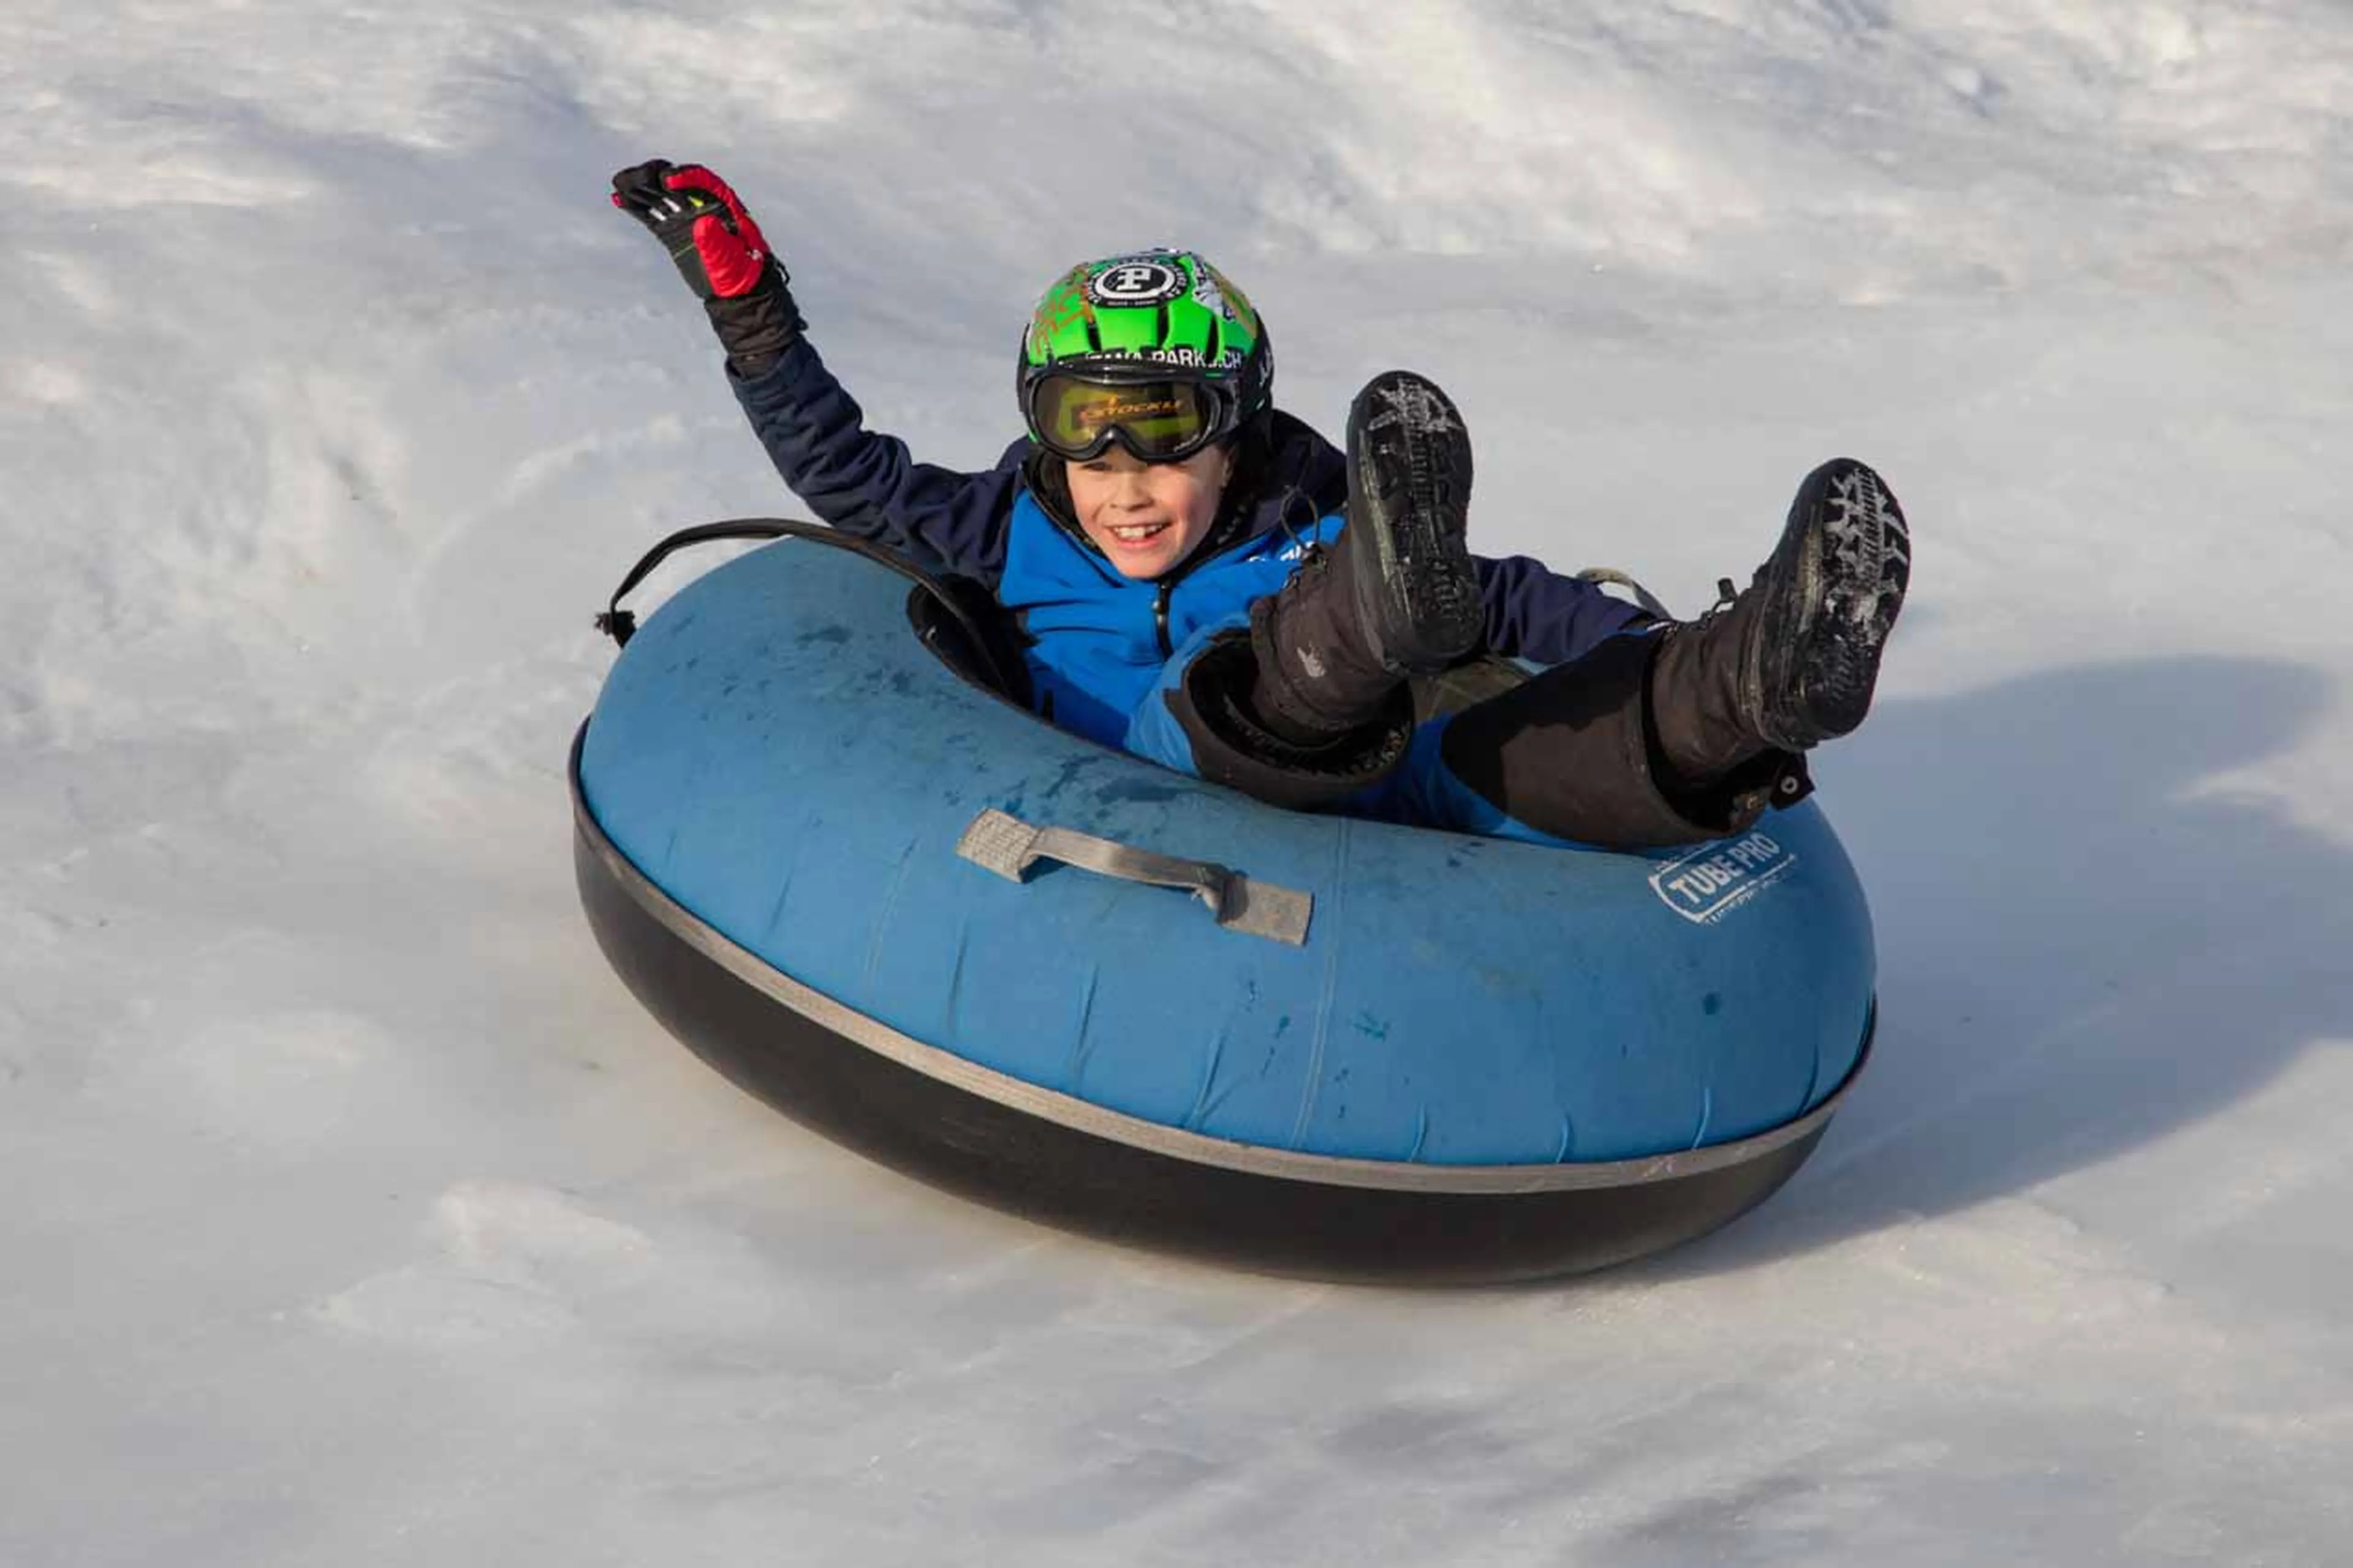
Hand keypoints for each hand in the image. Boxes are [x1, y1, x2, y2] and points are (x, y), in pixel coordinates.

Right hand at [610, 160, 775, 300]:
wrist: (736, 291)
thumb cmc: (740, 273)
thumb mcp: (731, 259)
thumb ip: (717, 241)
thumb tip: (704, 222)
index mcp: (723, 205)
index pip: (702, 180)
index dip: (685, 176)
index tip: (668, 181)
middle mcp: (701, 205)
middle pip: (674, 182)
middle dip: (653, 176)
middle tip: (632, 179)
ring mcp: (684, 218)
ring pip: (659, 196)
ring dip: (638, 188)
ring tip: (618, 184)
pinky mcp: (671, 232)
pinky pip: (651, 215)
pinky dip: (636, 207)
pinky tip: (618, 199)